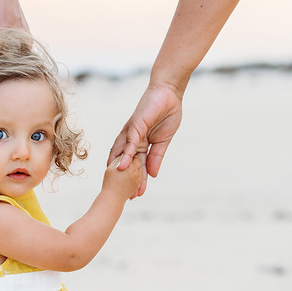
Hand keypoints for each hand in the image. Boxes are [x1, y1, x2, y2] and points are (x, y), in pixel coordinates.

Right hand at [102, 153, 145, 201]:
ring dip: (134, 168)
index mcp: (131, 167)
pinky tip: (128, 174)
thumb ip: (118, 159)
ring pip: (139, 170)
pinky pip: (138, 177)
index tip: (126, 154)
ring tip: (127, 167)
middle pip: (138, 162)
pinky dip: (134, 175)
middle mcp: (137, 173)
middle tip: (127, 159)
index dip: (130, 154)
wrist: (113, 198)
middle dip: (133, 161)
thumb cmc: (110, 183)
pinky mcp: (137, 186)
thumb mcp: (111, 167)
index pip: (134, 156)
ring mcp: (138, 180)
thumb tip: (122, 155)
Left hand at [108, 82, 182, 197]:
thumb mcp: (163, 140)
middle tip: (128, 198)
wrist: (169, 93)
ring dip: (123, 172)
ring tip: (122, 187)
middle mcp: (132, 139)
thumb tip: (153, 174)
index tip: (137, 195)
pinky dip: (126, 155)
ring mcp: (132, 132)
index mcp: (140, 143)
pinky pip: (130, 142)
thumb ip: (156, 157)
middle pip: (128, 164)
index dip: (138, 180)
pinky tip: (123, 167)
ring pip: (125, 155)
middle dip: (127, 180)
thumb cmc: (166, 112)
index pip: (138, 165)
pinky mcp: (135, 125)